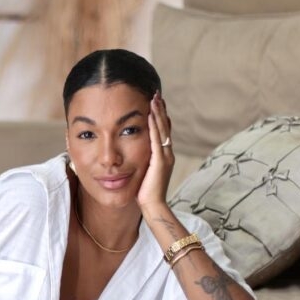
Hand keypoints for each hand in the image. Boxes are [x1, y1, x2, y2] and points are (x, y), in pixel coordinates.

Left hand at [137, 91, 173, 211]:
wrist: (153, 206)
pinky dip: (154, 126)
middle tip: (157, 93)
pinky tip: (151, 114)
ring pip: (163, 129)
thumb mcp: (143, 172)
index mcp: (163, 155)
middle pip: (166, 126)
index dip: (160, 116)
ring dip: (159, 113)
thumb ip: (142, 161)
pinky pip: (157, 139)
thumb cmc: (145, 193)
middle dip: (161, 109)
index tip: (155, 102)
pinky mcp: (160, 161)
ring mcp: (165, 156)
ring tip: (155, 98)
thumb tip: (132, 155)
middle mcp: (167, 153)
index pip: (163, 131)